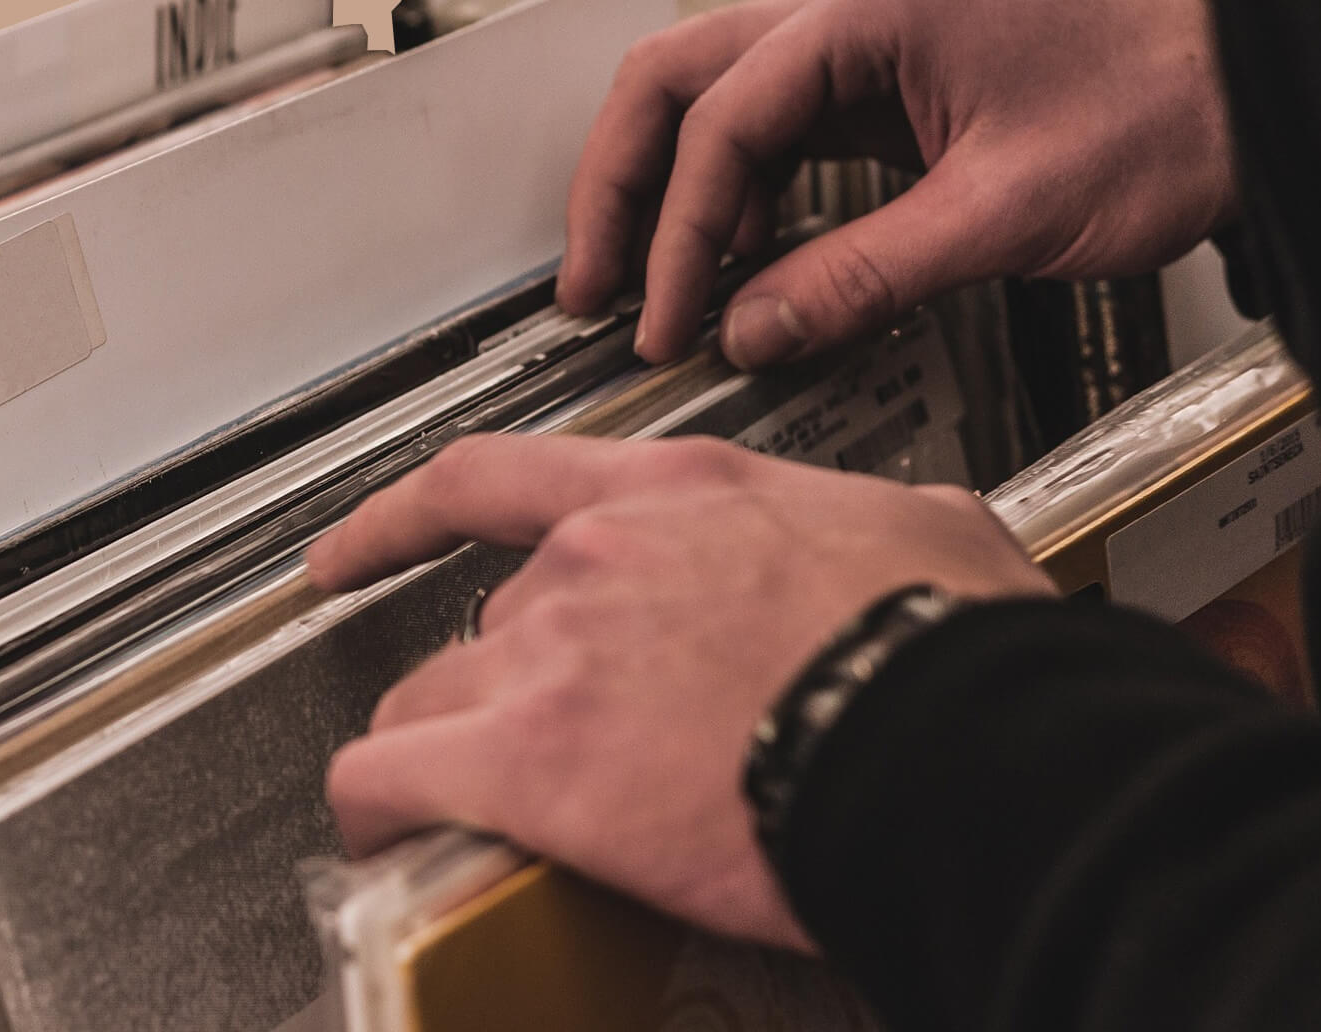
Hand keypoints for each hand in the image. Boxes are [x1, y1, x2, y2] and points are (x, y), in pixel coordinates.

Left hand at [306, 434, 1056, 950]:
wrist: (953, 742)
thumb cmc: (955, 650)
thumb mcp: (926, 532)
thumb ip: (868, 528)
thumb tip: (903, 543)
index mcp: (683, 492)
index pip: (499, 478)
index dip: (407, 514)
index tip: (365, 538)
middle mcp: (598, 554)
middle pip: (484, 620)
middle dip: (505, 687)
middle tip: (543, 743)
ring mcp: (556, 650)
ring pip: (431, 699)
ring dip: (447, 753)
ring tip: (476, 809)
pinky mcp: (532, 758)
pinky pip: (394, 779)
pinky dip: (381, 812)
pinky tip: (397, 841)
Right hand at [557, 0, 1234, 365]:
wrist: (1250, 100)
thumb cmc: (1162, 116)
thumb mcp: (1002, 213)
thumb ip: (862, 274)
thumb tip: (753, 329)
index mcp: (872, 14)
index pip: (722, 119)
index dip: (679, 231)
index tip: (666, 317)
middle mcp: (855, 13)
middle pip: (677, 82)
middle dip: (625, 187)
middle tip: (595, 283)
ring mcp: (868, 48)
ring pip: (714, 104)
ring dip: (672, 195)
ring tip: (651, 288)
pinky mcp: (890, 89)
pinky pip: (778, 137)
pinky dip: (740, 201)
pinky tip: (738, 265)